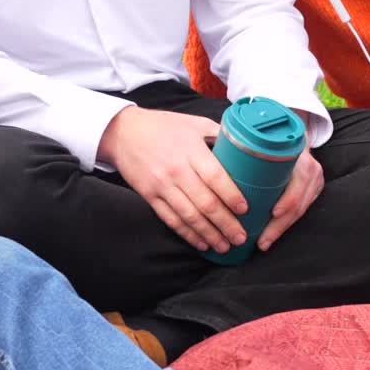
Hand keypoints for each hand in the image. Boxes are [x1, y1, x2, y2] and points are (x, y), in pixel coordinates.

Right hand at [98, 107, 247, 252]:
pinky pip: (171, 220)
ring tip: (225, 246)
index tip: (246, 210)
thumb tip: (246, 147)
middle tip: (241, 237)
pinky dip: (187, 234)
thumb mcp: (194, 123)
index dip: (232, 195)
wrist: (123, 132)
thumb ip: (219, 135)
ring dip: (209, 234)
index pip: (216, 177)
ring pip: (189, 216)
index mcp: (191, 151)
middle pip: (205, 202)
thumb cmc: (164, 126)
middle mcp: (177, 170)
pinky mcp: (150, 197)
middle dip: (226, 223)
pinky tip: (201, 243)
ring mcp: (162, 186)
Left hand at [257, 145, 323, 251]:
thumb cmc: (273, 140)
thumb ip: (249, 146)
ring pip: (299, 212)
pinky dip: (286, 224)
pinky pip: (300, 212)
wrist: (294, 136)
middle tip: (261, 241)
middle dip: (278, 226)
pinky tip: (272, 235)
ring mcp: (315, 182)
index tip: (273, 213)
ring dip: (281, 229)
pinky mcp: (313, 192)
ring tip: (263, 242)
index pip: (297, 182)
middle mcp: (310, 170)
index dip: (287, 200)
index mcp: (299, 157)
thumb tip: (219, 153)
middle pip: (297, 204)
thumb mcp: (266, 140)